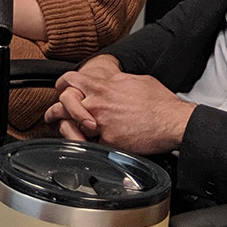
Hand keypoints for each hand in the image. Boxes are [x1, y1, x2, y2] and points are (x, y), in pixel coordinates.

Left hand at [42, 54, 193, 154]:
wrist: (173, 122)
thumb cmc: (160, 103)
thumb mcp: (136, 81)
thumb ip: (117, 82)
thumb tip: (111, 81)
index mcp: (104, 87)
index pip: (71, 80)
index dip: (62, 84)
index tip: (60, 89)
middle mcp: (98, 104)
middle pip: (62, 104)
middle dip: (54, 111)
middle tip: (53, 115)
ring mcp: (101, 124)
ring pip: (70, 127)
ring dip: (65, 130)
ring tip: (65, 132)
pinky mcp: (108, 142)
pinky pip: (89, 145)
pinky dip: (87, 146)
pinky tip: (88, 146)